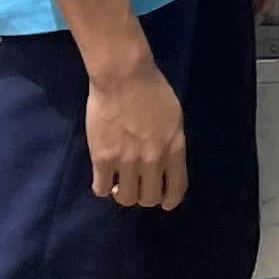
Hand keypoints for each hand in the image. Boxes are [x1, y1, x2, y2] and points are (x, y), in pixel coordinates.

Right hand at [84, 55, 187, 209]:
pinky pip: (101, 188)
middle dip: (145, 197)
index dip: (170, 200)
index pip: (177, 189)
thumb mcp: (174, 117)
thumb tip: (167, 162)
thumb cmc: (152, 89)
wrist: (123, 76)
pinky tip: (103, 180)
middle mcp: (152, 160)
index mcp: (174, 148)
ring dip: (123, 195)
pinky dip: (103, 188)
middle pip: (149, 198)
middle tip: (138, 187)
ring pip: (126, 198)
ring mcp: (126, 161)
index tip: (164, 202)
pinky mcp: (102, 158)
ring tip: (119, 185)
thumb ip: (172, 143)